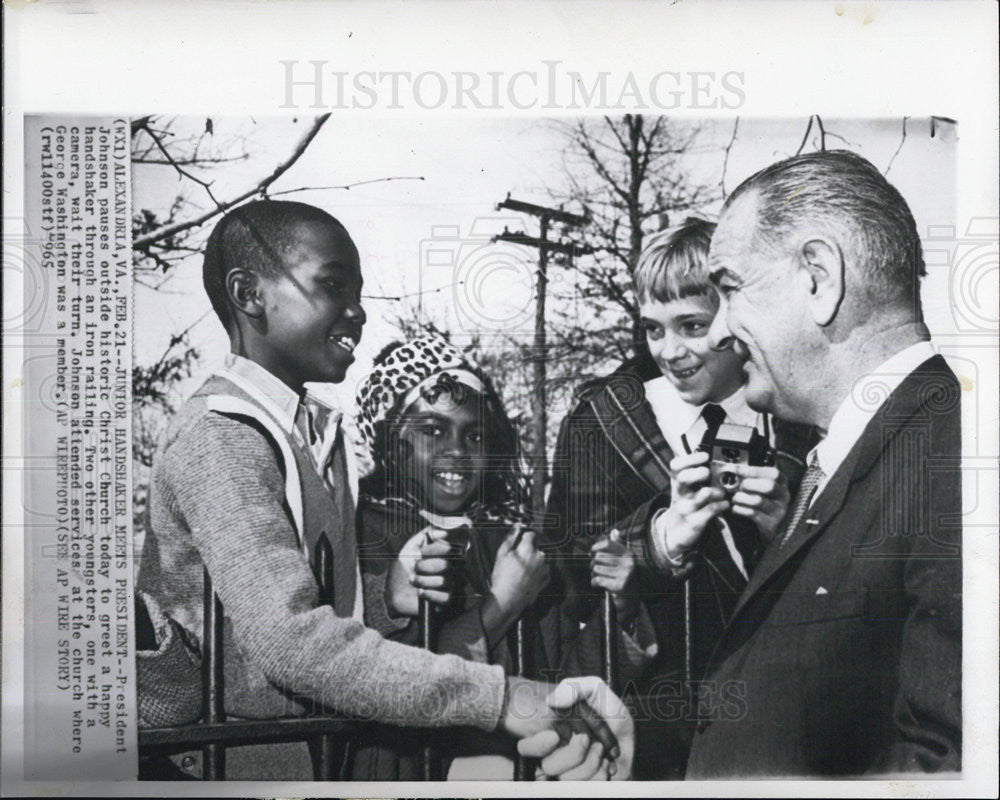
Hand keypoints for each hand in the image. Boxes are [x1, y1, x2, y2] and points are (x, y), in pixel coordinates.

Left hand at [385, 527, 462, 616]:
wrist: (395, 592)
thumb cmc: (405, 568)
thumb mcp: (410, 548)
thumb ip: (425, 536)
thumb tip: (443, 532)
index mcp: (444, 554)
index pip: (448, 548)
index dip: (433, 550)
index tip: (419, 553)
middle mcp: (451, 568)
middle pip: (447, 564)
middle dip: (425, 566)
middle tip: (414, 568)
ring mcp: (451, 584)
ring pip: (444, 581)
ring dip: (423, 581)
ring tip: (412, 580)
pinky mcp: (447, 601)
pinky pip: (445, 597)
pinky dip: (430, 594)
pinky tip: (420, 592)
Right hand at [489, 528, 549, 617]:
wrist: (508, 599)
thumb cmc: (502, 576)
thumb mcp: (502, 554)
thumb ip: (511, 538)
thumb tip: (517, 525)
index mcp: (529, 548)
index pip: (531, 534)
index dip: (524, 538)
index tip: (518, 546)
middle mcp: (541, 556)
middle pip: (536, 547)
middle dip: (529, 551)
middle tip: (517, 562)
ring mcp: (546, 568)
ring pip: (540, 558)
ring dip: (533, 561)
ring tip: (521, 572)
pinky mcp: (547, 578)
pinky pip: (543, 569)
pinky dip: (537, 571)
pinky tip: (527, 578)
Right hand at [516, 676, 634, 779]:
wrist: (634, 736)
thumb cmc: (612, 713)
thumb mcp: (595, 689)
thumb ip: (574, 687)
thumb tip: (551, 701)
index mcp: (552, 732)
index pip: (526, 747)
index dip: (535, 745)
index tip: (553, 737)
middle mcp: (558, 755)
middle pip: (548, 767)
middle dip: (573, 754)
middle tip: (588, 740)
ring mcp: (571, 772)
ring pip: (567, 780)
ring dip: (590, 764)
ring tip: (602, 750)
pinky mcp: (586, 784)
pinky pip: (585, 788)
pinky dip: (600, 775)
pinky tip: (608, 764)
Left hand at [590, 530, 637, 620]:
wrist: (630, 599)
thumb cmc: (622, 576)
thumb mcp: (621, 560)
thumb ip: (617, 546)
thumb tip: (614, 531)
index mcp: (628, 554)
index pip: (608, 543)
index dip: (596, 546)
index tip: (591, 551)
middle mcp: (629, 563)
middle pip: (599, 557)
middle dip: (593, 563)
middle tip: (594, 569)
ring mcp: (625, 574)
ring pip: (596, 569)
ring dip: (593, 574)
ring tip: (597, 577)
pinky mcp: (620, 586)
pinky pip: (598, 580)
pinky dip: (593, 582)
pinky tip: (596, 584)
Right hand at [654, 451, 729, 562]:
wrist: (674, 532)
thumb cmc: (685, 503)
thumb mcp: (683, 488)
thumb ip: (692, 472)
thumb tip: (706, 453)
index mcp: (677, 482)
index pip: (676, 465)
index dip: (690, 458)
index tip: (705, 455)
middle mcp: (680, 493)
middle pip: (683, 477)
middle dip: (699, 473)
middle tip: (709, 474)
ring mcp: (687, 508)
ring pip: (702, 494)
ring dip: (716, 491)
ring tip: (721, 493)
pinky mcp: (695, 522)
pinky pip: (711, 511)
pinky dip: (722, 506)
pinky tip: (725, 505)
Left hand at [728, 463, 788, 540]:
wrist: (772, 527)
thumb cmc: (763, 502)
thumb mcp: (762, 487)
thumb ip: (753, 477)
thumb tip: (734, 469)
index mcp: (782, 484)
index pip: (774, 473)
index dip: (754, 471)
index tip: (738, 470)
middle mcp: (783, 497)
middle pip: (769, 486)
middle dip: (749, 484)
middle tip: (740, 487)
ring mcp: (778, 511)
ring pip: (758, 500)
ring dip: (741, 497)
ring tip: (735, 498)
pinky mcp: (770, 524)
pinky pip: (752, 513)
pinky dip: (739, 509)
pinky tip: (735, 508)